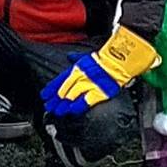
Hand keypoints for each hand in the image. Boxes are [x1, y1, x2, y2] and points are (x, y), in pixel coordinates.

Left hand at [41, 26, 159, 115]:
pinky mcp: (101, 91)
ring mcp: (91, 83)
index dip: (52, 88)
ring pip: (73, 95)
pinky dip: (79, 105)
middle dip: (56, 99)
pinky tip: (72, 110)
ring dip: (64, 104)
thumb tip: (69, 56)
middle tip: (49, 106)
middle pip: (65, 88)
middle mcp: (82, 75)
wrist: (122, 59)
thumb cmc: (106, 57)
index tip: (45, 95)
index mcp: (78, 67)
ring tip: (57, 111)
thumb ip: (77, 58)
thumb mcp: (88, 55)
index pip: (61, 79)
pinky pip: (87, 100)